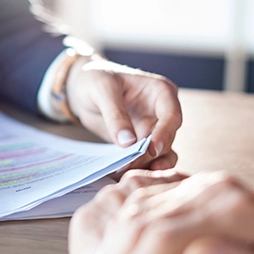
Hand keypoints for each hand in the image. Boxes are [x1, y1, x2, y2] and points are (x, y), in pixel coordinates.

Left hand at [66, 58, 181, 170]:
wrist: (81, 87)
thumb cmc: (95, 78)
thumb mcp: (102, 90)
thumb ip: (115, 115)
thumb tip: (128, 143)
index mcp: (160, 92)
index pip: (171, 115)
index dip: (164, 133)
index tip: (151, 149)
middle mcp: (162, 112)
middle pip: (166, 139)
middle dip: (149, 154)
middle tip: (129, 165)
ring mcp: (153, 129)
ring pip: (161, 153)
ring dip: (148, 165)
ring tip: (130, 174)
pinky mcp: (141, 143)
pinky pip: (146, 160)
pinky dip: (138, 168)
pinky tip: (125, 175)